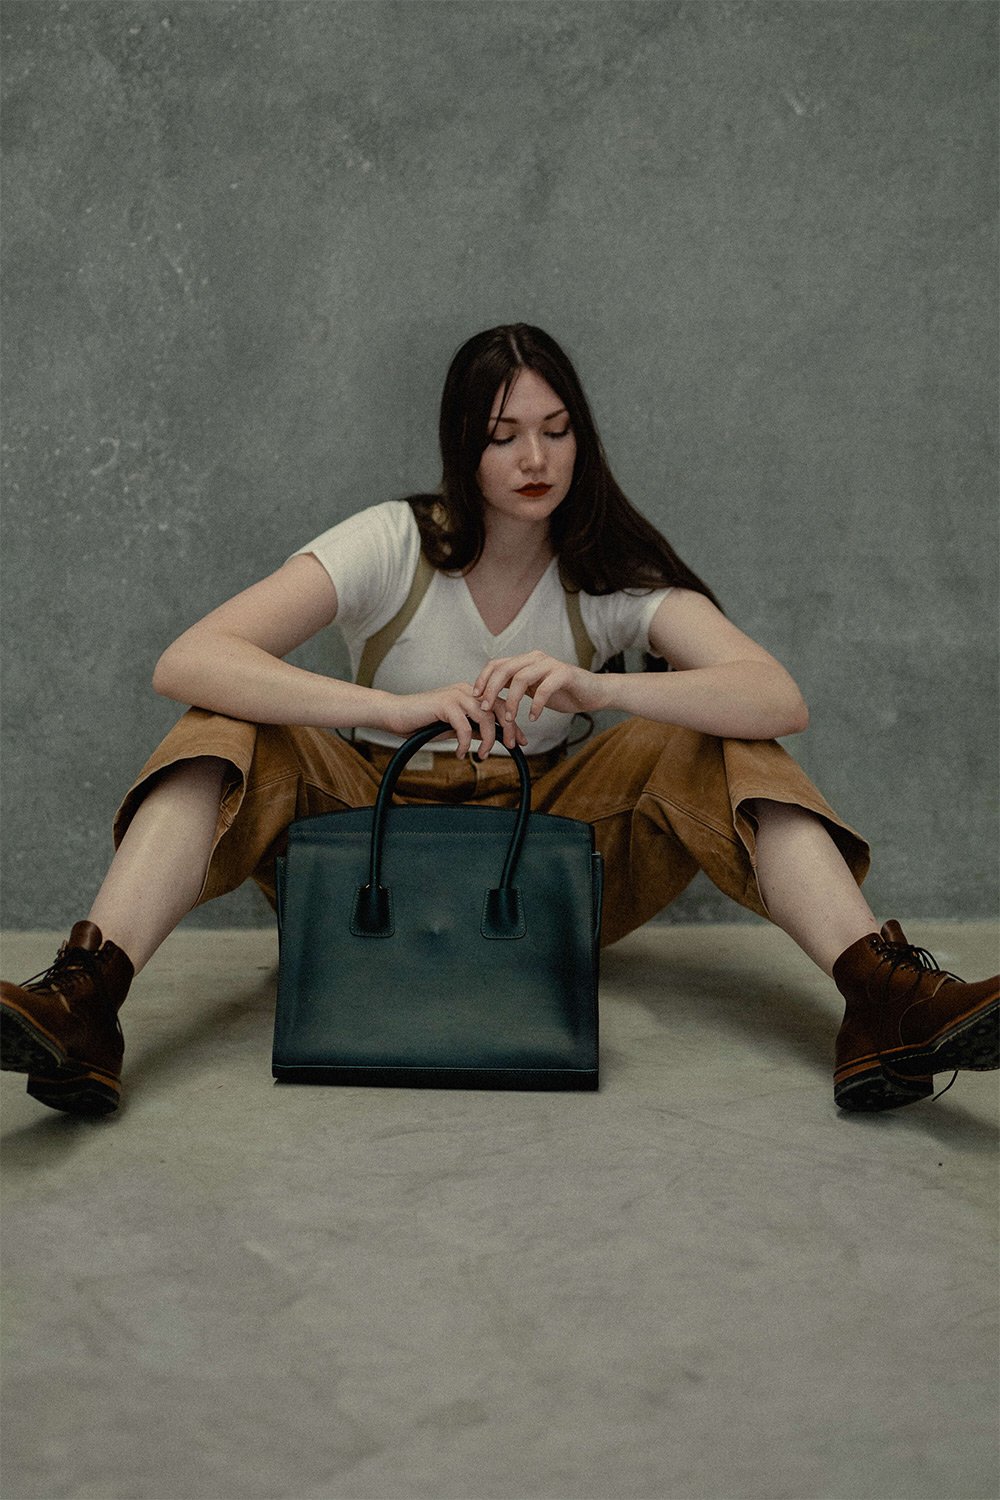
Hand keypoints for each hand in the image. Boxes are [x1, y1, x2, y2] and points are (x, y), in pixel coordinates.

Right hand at [386, 683, 527, 758]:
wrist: (395, 715)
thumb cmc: (421, 722)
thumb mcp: (452, 728)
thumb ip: (471, 728)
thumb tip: (488, 737)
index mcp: (470, 694)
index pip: (501, 706)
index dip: (513, 724)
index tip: (522, 741)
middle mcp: (466, 691)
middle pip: (499, 708)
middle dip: (509, 729)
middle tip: (512, 747)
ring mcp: (456, 695)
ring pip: (485, 717)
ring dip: (488, 739)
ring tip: (482, 754)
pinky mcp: (445, 703)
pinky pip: (464, 726)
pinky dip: (464, 743)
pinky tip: (459, 753)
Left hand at [473, 651, 608, 729]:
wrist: (593, 693)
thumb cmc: (563, 693)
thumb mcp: (533, 690)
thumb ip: (515, 688)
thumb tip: (489, 697)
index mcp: (526, 661)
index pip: (497, 664)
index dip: (483, 679)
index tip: (475, 697)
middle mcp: (536, 658)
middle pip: (505, 669)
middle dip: (491, 689)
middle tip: (485, 708)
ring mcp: (550, 664)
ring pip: (521, 678)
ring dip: (512, 700)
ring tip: (509, 718)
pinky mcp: (564, 674)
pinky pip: (544, 689)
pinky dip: (535, 705)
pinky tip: (533, 717)